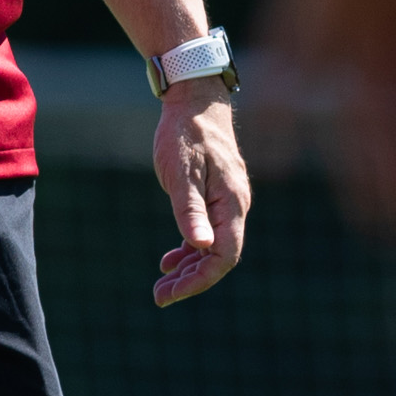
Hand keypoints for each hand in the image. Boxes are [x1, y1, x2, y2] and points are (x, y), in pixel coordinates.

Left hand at [149, 82, 252, 305]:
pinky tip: (170, 260)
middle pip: (220, 257)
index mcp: (232, 203)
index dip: (199, 280)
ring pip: (214, 247)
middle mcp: (236, 206)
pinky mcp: (217, 196)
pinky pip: (208, 232)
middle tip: (159, 296)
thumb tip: (202, 246)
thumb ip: (190, 210)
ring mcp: (228, 202)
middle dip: (191, 280)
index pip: (224, 256)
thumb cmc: (185, 132)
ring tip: (162, 284)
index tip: (170, 294)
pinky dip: (190, 248)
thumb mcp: (181, 172)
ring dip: (189, 268)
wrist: (195, 99)